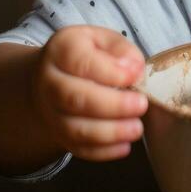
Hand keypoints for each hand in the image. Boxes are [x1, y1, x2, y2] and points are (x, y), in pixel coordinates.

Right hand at [32, 25, 147, 161]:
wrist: (54, 76)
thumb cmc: (89, 54)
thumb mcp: (104, 40)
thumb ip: (121, 50)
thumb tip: (135, 69)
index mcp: (62, 50)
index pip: (81, 62)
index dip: (110, 72)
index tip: (135, 76)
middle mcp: (49, 81)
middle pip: (74, 98)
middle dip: (112, 105)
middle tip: (141, 105)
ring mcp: (50, 111)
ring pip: (73, 128)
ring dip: (109, 133)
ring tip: (136, 129)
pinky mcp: (57, 134)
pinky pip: (76, 148)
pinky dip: (101, 151)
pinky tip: (124, 146)